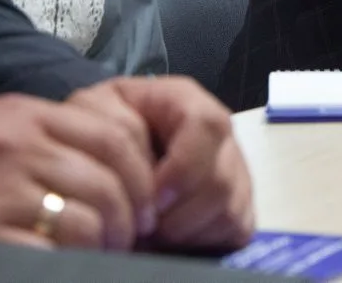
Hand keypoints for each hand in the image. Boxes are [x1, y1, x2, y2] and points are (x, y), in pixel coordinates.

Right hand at [0, 93, 154, 253]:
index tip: (148, 201)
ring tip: (101, 256)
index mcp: (27, 115)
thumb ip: (53, 135)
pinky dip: (70, 265)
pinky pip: (51, 255)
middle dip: (131, 216)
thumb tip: (121, 159)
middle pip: (110, 180)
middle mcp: (18, 145)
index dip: (143, 174)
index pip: (115, 135)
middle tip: (131, 238)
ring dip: (104, 246)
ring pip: (88, 220)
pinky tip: (68, 267)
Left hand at [74, 77, 254, 248]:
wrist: (115, 151)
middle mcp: (219, 132)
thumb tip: (144, 183)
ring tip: (154, 230)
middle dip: (177, 213)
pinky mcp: (243, 200)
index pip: (205, 126)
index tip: (151, 199)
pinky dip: (202, 240)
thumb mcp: (98, 112)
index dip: (182, 167)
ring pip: (228, 208)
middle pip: (220, 178)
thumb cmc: (106, 132)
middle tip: (144, 224)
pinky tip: (175, 234)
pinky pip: (236, 227)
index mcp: (186, 101)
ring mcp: (235, 167)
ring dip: (186, 230)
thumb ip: (114, 131)